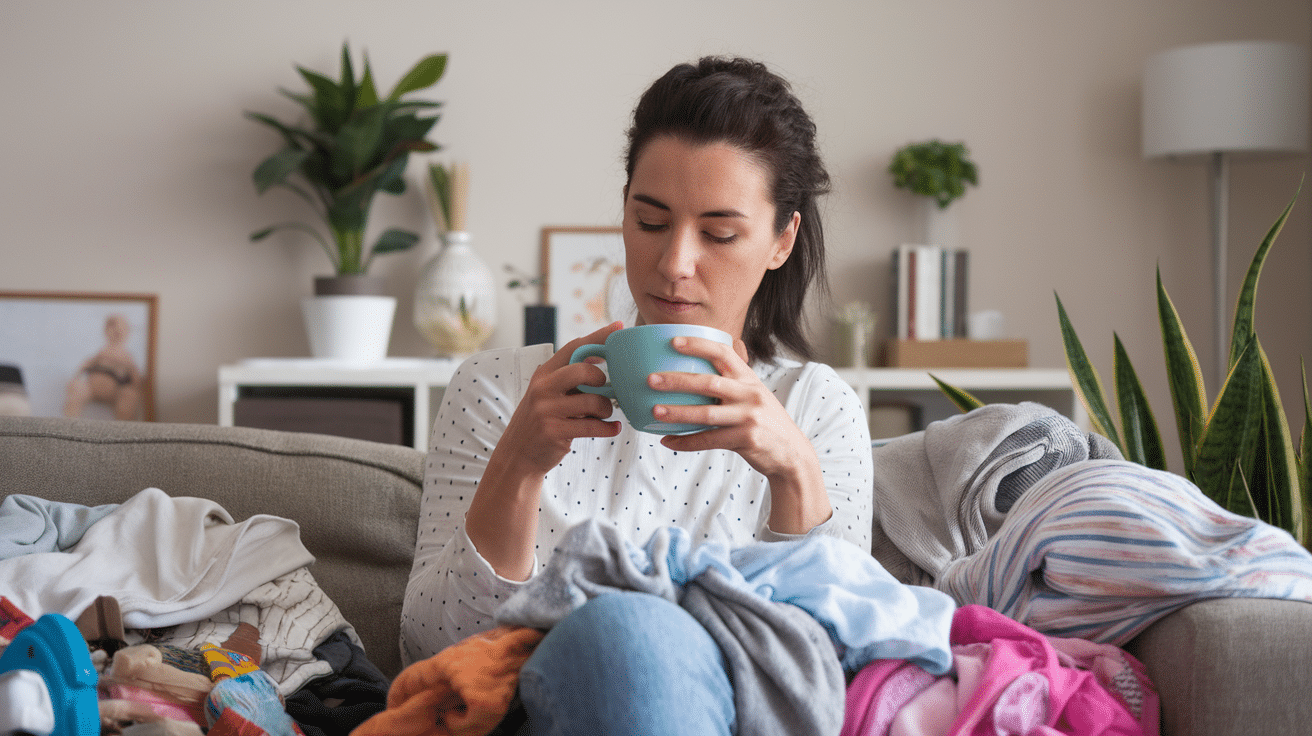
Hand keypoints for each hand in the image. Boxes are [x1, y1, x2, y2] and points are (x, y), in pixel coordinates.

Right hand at [491, 321, 625, 478]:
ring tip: (606, 414)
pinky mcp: (554, 431)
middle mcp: (543, 388)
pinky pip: (592, 427)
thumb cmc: (541, 421)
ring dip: (606, 409)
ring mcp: (547, 410)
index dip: (598, 336)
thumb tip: (603, 359)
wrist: (517, 455)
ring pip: (592, 402)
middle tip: (605, 388)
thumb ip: (568, 379)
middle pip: (583, 371)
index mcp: (544, 374)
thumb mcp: (547, 394)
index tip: (619, 327)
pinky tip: (613, 428)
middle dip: (602, 380)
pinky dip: (608, 428)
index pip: (574, 347)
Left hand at [649, 336, 831, 532]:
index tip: (673, 341)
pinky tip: (667, 441)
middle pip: (709, 382)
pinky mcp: (746, 439)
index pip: (724, 353)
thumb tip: (730, 343)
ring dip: (678, 413)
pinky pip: (709, 440)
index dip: (698, 345)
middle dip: (677, 380)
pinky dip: (686, 442)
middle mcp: (750, 394)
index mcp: (749, 379)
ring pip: (706, 413)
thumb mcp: (757, 393)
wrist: (791, 453)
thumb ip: (740, 373)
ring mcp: (749, 417)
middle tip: (651, 379)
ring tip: (655, 411)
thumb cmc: (767, 420)